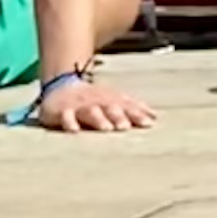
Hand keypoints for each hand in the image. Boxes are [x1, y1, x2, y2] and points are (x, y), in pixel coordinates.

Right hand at [32, 76, 155, 134]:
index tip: (149, 123)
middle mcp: (97, 100)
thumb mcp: (112, 99)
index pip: (127, 104)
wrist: (62, 86)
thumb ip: (131, 107)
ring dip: (99, 119)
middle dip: (119, 116)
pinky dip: (69, 123)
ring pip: (90, 111)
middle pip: (110, 107)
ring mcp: (80, 104)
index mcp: (111, 97)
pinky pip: (66, 117)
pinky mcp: (62, 111)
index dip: (137, 113)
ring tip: (107, 129)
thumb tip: (155, 116)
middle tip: (127, 127)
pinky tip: (74, 131)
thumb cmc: (93, 98)